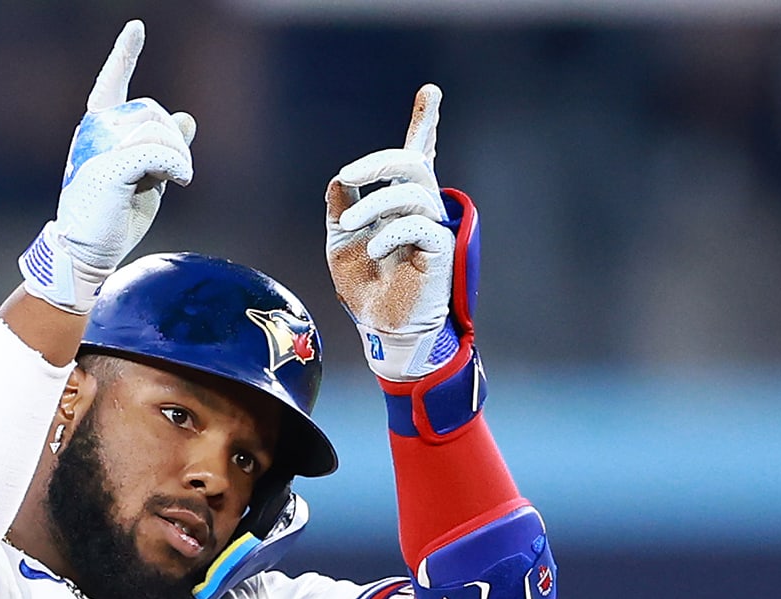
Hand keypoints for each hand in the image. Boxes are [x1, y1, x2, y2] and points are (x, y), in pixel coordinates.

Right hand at [18, 20, 196, 313]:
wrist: (89, 251)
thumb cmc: (115, 215)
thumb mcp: (146, 176)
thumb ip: (163, 147)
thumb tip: (187, 118)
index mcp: (97, 129)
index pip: (111, 84)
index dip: (124, 55)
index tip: (136, 29)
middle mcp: (94, 132)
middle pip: (151, 112)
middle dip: (173, 140)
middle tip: (176, 173)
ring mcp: (98, 147)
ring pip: (158, 130)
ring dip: (177, 156)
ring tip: (174, 181)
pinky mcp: (109, 168)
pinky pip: (157, 151)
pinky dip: (176, 165)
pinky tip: (180, 181)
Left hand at [325, 85, 456, 382]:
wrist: (378, 327)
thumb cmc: (364, 285)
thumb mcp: (341, 240)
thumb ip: (342, 208)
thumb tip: (341, 181)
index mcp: (398, 202)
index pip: (416, 155)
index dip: (425, 124)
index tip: (431, 91)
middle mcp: (419, 209)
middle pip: (411, 164)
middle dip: (380, 161)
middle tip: (349, 174)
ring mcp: (432, 228)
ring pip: (412, 192)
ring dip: (375, 204)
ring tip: (351, 228)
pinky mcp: (439, 251)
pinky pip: (419, 225)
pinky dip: (391, 232)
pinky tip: (375, 250)